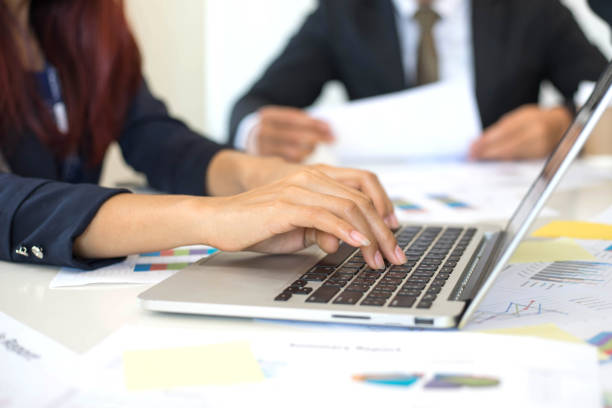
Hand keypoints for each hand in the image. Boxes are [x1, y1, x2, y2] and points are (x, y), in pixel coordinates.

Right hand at [201, 168, 403, 269]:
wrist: (219, 220)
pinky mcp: (285, 205)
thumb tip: (346, 241)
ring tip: (379, 258)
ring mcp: (298, 189)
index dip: (384, 204)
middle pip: (362, 198)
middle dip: (384, 230)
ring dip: (370, 236)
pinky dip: (346, 231)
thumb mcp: (298, 227)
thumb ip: (323, 229)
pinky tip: (358, 244)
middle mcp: (310, 177)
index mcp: (316, 176)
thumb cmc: (256, 224)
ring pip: (349, 207)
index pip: (363, 183)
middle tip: (395, 255)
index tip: (393, 231)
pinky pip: (324, 216)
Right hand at [252, 106, 333, 161]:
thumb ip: (305, 121)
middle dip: (316, 137)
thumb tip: (329, 129)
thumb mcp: (285, 118)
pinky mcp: (265, 162)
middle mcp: (262, 131)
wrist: (248, 136)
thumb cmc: (276, 126)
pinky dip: (302, 160)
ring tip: (315, 147)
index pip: (294, 118)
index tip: (329, 128)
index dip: (313, 123)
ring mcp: (262, 148)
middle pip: (295, 136)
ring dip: (310, 150)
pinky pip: (289, 163)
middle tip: (332, 139)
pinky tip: (307, 157)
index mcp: (267, 115)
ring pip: (293, 151)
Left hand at [469, 105, 571, 160]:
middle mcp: (537, 133)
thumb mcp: (519, 116)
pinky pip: (518, 160)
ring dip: (492, 157)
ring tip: (479, 158)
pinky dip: (503, 160)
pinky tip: (493, 161)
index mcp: (530, 119)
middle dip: (487, 152)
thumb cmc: (537, 119)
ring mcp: (540, 146)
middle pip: (507, 146)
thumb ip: (501, 127)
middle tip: (472, 155)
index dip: (486, 141)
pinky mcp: (540, 157)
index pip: (503, 132)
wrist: (561, 125)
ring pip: (512, 155)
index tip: (473, 146)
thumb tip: (481, 140)